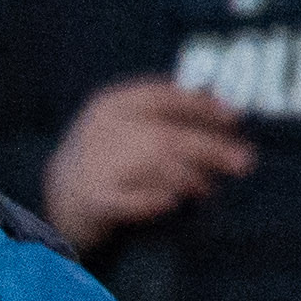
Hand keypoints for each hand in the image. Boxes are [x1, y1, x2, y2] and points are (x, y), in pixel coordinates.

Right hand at [42, 79, 254, 252]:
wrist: (56, 196)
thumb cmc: (105, 159)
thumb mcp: (125, 126)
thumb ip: (164, 118)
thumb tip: (226, 114)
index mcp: (111, 103)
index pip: (163, 96)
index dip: (203, 106)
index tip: (235, 117)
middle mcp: (101, 128)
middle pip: (166, 135)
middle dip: (210, 148)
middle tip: (244, 162)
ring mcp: (94, 164)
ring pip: (155, 166)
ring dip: (190, 177)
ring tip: (208, 188)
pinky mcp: (93, 198)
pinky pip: (135, 201)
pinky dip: (157, 201)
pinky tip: (172, 203)